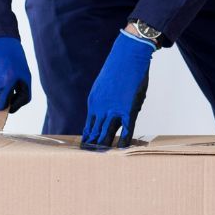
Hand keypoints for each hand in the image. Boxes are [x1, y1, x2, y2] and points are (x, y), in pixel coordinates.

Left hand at [82, 31, 155, 148]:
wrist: (128, 55)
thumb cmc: (118, 69)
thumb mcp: (103, 86)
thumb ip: (103, 101)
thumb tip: (107, 113)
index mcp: (93, 103)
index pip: (88, 127)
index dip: (88, 139)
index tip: (86, 149)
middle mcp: (101, 109)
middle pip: (95, 133)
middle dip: (93, 147)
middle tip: (91, 159)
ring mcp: (114, 110)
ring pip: (107, 134)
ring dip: (105, 146)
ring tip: (104, 158)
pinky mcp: (128, 109)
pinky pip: (126, 130)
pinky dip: (123, 141)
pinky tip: (121, 149)